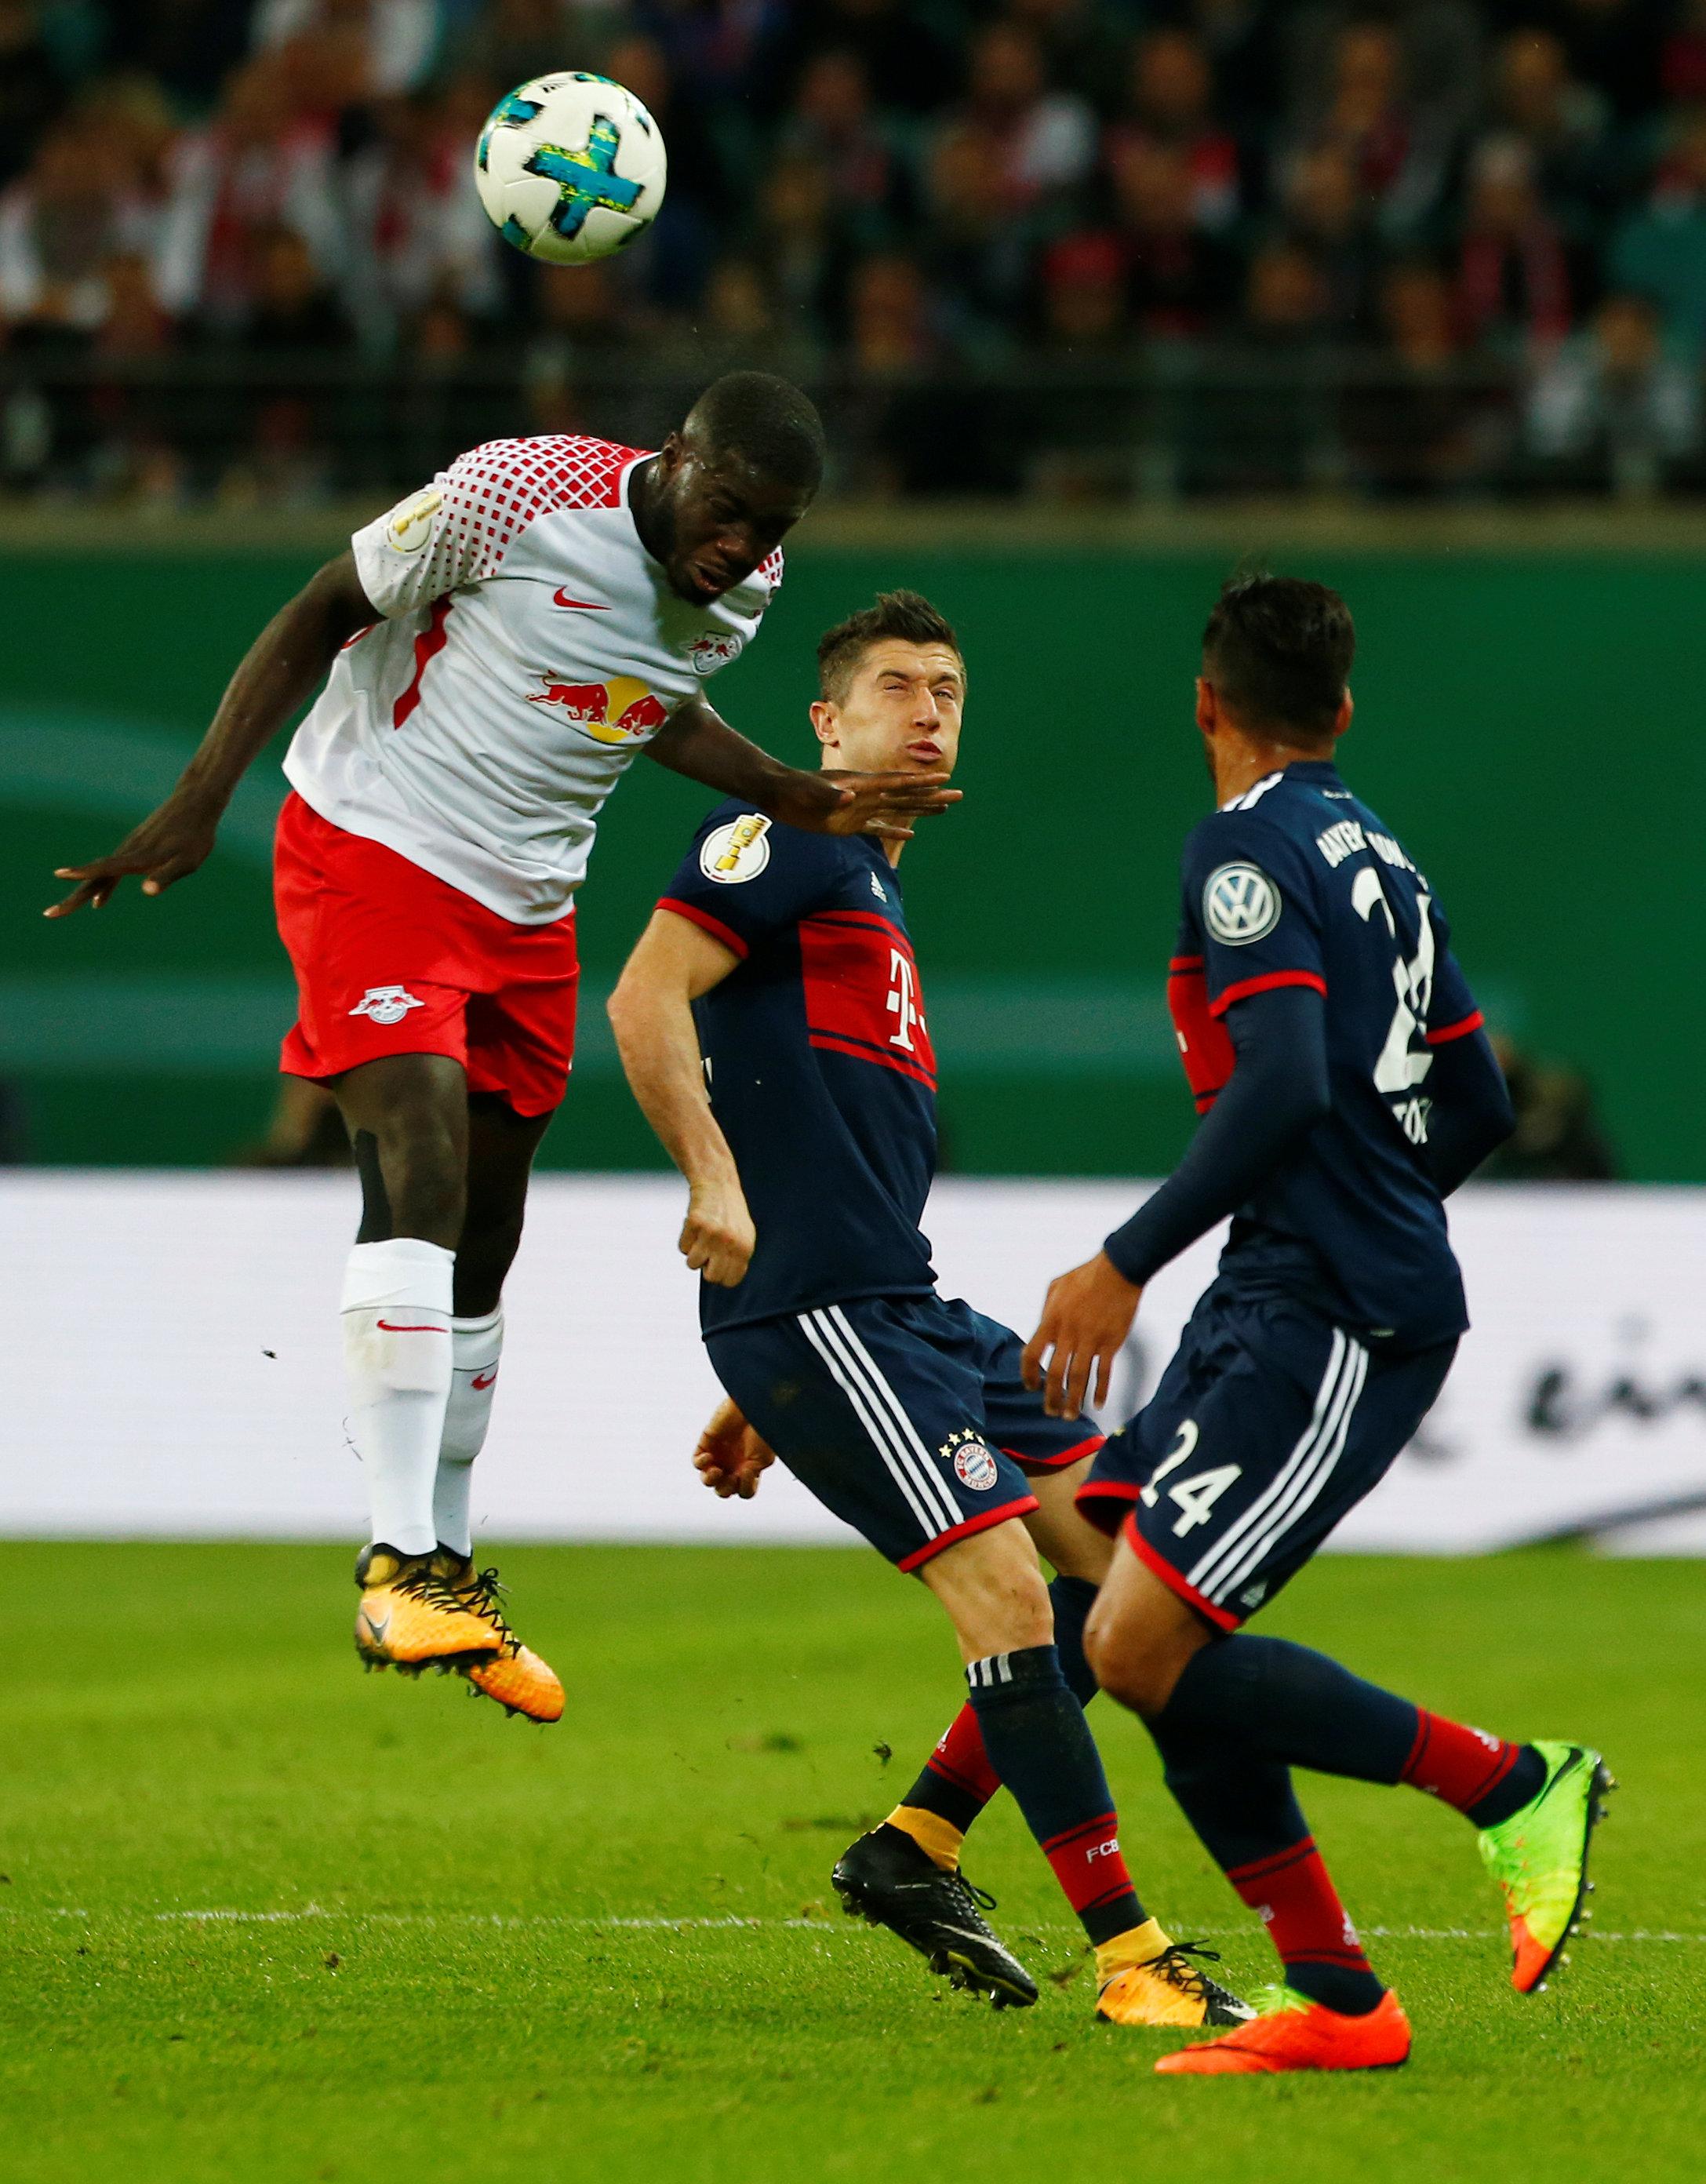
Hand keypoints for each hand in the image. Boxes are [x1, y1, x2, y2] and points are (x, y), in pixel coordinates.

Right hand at [45, 789, 220, 916]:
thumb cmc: (196, 836)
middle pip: (95, 877)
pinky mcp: (136, 849)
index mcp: (139, 857)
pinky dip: (103, 885)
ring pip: (101, 874)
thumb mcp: (187, 861)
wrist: (195, 804)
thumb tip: (147, 892)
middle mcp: (128, 852)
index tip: (59, 876)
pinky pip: (113, 871)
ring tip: (63, 910)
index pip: (105, 870)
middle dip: (74, 897)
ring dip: (82, 892)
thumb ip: (166, 876)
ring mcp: (130, 850)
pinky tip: (100, 901)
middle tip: (49, 914)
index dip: (83, 876)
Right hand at [679, 1177, 755, 1286]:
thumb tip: (725, 1280)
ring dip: (693, 1253)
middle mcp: (730, 1242)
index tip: (717, 1265)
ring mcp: (711, 1233)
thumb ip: (738, 1258)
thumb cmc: (730, 1213)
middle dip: (706, 1268)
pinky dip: (685, 1239)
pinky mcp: (694, 1224)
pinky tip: (694, 1227)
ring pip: (692, 1264)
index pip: (731, 1281)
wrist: (717, 1183)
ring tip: (701, 1237)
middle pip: (712, 1277)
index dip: (722, 1275)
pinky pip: (683, 1248)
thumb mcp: (743, 1235)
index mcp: (745, 1247)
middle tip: (708, 1252)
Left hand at [693, 1397, 775, 1499]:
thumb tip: (740, 1480)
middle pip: (723, 1490)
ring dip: (710, 1480)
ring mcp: (719, 1454)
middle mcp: (733, 1464)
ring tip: (716, 1471)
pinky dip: (701, 1464)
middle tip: (730, 1477)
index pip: (743, 1491)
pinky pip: (697, 1462)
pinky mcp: (707, 1442)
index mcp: (749, 1469)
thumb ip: (752, 1475)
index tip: (748, 1471)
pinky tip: (709, 1458)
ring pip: (707, 1479)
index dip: (745, 1488)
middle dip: (725, 1489)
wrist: (754, 1405)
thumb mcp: (764, 1457)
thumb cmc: (763, 1429)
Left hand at [767, 767, 961, 843]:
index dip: (921, 783)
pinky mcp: (848, 824)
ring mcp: (859, 809)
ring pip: (897, 810)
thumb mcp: (811, 792)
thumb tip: (851, 798)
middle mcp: (866, 795)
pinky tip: (910, 834)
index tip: (944, 780)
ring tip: (944, 810)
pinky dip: (893, 832)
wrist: (778, 794)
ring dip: (920, 810)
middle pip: (905, 795)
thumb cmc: (794, 790)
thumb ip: (830, 795)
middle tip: (958, 795)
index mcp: (861, 784)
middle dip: (931, 796)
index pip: (897, 783)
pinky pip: (877, 828)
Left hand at [1022, 1252, 1142, 1420]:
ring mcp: (1090, 1340)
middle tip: (1050, 1411)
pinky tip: (1097, 1403)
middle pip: (1055, 1374)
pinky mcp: (1111, 1343)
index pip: (1031, 1354)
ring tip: (1070, 1416)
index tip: (1031, 1387)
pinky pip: (1103, 1372)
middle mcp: (1068, 1334)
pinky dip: (1100, 1390)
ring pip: (1078, 1379)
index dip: (1028, 1374)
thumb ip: (1045, 1310)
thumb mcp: (1055, 1287)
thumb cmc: (1085, 1275)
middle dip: (1051, 1397)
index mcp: (1051, 1321)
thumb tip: (1041, 1328)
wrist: (1118, 1271)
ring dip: (1073, 1401)